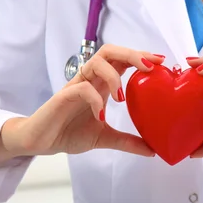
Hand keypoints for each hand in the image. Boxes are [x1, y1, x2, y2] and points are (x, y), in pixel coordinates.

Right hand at [0, 45, 164, 164]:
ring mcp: (76, 86)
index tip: (161, 61)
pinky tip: (101, 115)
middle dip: (131, 54)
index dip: (141, 57)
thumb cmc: (69, 132)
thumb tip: (152, 149)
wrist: (41, 142)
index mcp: (101, 84)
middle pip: (110, 52)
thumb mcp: (105, 138)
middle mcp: (90, 80)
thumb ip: (127, 141)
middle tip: (150, 67)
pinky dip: (94, 99)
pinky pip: (81, 89)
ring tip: (121, 96)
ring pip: (95, 63)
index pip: (122, 60)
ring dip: (113, 75)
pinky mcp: (63, 97)